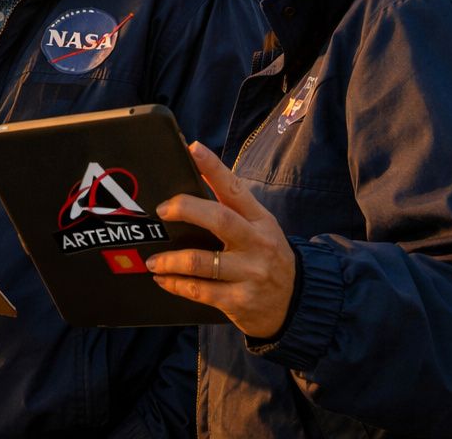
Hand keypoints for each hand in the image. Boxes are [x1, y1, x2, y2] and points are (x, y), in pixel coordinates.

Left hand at [145, 142, 296, 338]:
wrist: (298, 303)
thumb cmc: (267, 257)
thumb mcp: (260, 228)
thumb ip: (232, 208)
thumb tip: (193, 181)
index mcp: (260, 220)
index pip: (235, 189)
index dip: (214, 167)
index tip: (193, 149)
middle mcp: (257, 244)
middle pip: (219, 219)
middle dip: (185, 209)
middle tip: (162, 210)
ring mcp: (250, 274)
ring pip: (201, 261)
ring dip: (170, 260)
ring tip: (154, 260)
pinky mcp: (240, 301)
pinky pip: (199, 291)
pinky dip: (175, 284)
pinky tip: (163, 279)